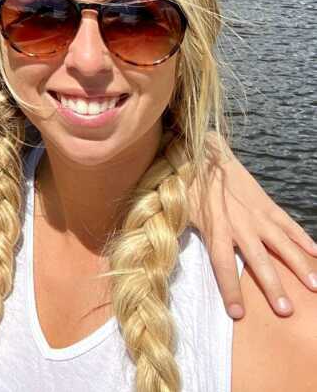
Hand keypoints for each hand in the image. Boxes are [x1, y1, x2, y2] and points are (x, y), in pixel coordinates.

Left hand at [190, 136, 316, 318]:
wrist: (205, 153)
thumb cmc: (189, 183)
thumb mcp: (180, 210)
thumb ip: (181, 231)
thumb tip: (163, 250)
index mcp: (215, 228)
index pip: (221, 264)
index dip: (229, 288)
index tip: (237, 312)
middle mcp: (239, 224)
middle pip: (258, 260)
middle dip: (272, 286)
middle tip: (286, 310)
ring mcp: (256, 214)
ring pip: (281, 243)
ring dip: (298, 265)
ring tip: (314, 286)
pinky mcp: (267, 203)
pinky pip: (288, 223)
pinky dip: (303, 238)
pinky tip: (316, 254)